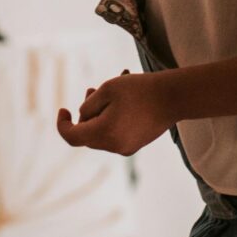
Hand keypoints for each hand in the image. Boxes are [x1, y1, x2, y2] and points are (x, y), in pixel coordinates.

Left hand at [56, 72, 171, 155]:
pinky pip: (115, 133)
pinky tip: (122, 100)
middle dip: (86, 113)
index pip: (72, 137)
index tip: (63, 109)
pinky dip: (113, 118)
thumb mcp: (107, 89)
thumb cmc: (139, 90)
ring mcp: (126, 147)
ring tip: (109, 90)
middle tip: (91, 90)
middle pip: (87, 134)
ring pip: (101, 133)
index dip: (62, 124)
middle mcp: (113, 146)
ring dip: (100, 113)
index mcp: (104, 133)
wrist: (174, 97)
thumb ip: (88, 105)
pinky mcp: (136, 143)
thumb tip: (83, 118)